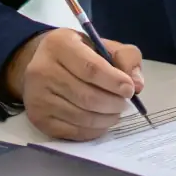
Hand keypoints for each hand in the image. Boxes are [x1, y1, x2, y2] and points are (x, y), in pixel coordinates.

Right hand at [3, 28, 143, 140]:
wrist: (42, 63)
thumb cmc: (79, 53)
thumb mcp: (102, 45)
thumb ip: (125, 58)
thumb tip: (138, 84)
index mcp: (60, 45)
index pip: (90, 68)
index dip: (114, 82)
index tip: (130, 89)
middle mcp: (42, 71)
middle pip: (86, 96)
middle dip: (113, 103)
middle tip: (125, 103)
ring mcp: (37, 97)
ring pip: (80, 116)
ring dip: (105, 118)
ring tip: (115, 112)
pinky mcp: (38, 118)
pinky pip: (71, 131)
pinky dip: (93, 130)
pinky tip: (101, 122)